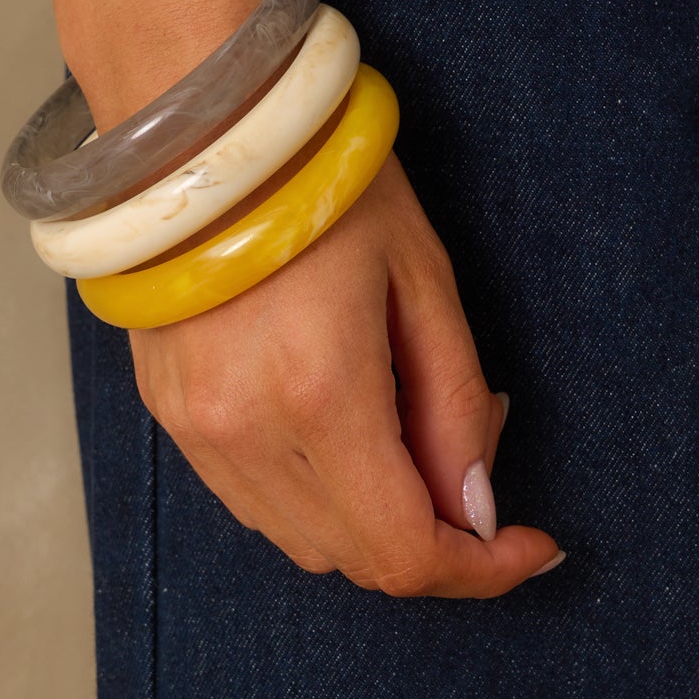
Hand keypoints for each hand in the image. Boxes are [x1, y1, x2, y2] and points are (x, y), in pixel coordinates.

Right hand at [128, 148, 563, 597]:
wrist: (199, 128)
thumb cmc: (322, 181)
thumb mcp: (422, 278)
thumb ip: (454, 404)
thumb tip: (475, 508)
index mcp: (322, 394)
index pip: (408, 553)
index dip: (482, 570)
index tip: (531, 545)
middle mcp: (247, 432)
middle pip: (358, 561)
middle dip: (434, 541)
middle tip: (471, 458)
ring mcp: (197, 431)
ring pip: (303, 544)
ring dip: (370, 523)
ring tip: (405, 431)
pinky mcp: (168, 416)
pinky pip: (253, 502)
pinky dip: (312, 496)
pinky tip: (342, 427)